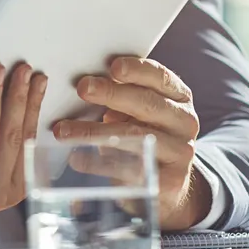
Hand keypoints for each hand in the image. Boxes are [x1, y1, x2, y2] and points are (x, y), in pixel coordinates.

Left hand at [51, 56, 207, 230]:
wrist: (164, 182)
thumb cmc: (142, 133)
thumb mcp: (137, 111)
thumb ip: (121, 94)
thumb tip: (84, 83)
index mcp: (178, 97)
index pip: (160, 77)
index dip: (138, 70)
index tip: (113, 66)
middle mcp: (184, 121)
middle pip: (148, 104)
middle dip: (112, 94)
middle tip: (83, 88)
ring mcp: (180, 151)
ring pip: (135, 136)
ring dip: (94, 131)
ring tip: (63, 130)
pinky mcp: (170, 180)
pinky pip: (129, 169)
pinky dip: (98, 163)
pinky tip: (76, 158)